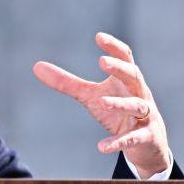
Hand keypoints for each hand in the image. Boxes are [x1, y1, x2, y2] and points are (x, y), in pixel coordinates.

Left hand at [32, 32, 170, 178]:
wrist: (147, 144)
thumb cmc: (117, 112)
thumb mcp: (90, 96)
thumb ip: (67, 82)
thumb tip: (36, 66)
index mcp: (126, 81)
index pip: (125, 58)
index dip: (114, 47)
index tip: (99, 37)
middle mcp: (139, 94)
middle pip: (134, 76)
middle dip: (120, 69)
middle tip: (102, 62)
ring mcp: (146, 115)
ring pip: (137, 106)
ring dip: (121, 103)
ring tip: (103, 101)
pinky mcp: (146, 137)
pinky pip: (133, 138)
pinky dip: (118, 142)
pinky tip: (102, 147)